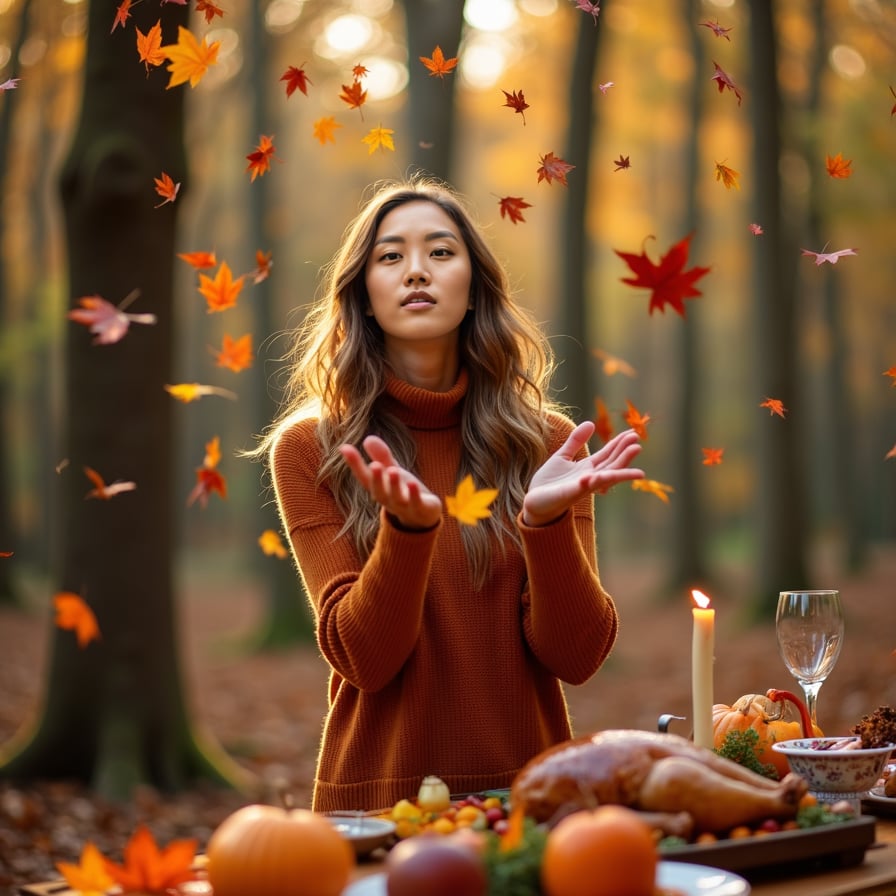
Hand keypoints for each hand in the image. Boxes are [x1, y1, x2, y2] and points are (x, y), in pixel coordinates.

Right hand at [340, 435, 442, 529]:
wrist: (423, 516)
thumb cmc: (403, 490)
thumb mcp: (392, 471)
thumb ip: (381, 457)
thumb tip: (367, 438)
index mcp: (378, 488)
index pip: (364, 477)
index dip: (354, 464)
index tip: (344, 448)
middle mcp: (388, 499)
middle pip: (379, 491)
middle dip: (376, 479)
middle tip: (374, 465)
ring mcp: (404, 506)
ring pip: (397, 498)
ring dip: (394, 485)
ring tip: (393, 470)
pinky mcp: (421, 509)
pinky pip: (417, 503)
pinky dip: (414, 494)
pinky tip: (413, 483)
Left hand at [522, 424, 643, 526]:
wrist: (535, 501)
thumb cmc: (549, 481)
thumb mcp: (563, 456)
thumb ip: (575, 441)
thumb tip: (591, 423)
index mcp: (588, 468)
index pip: (608, 454)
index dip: (620, 443)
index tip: (633, 432)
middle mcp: (590, 477)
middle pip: (611, 464)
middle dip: (625, 453)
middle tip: (637, 440)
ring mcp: (582, 486)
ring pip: (605, 476)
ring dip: (620, 468)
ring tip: (632, 455)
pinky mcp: (570, 493)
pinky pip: (583, 487)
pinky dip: (590, 481)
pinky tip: (593, 475)